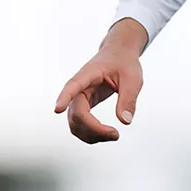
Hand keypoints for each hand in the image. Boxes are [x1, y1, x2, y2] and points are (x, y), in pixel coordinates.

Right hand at [53, 19, 147, 143]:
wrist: (119, 55)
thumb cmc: (125, 63)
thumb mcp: (133, 78)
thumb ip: (128, 98)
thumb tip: (125, 121)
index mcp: (88, 74)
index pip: (73, 86)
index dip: (64, 97)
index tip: (57, 109)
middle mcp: (79, 87)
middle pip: (76, 113)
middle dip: (93, 129)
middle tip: (116, 135)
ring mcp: (79, 98)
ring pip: (75, 123)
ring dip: (90, 135)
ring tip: (113, 135)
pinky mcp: (83, 106)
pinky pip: (80, 124)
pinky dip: (90, 134)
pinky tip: (106, 134)